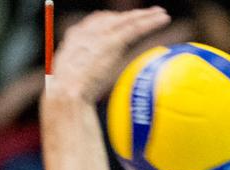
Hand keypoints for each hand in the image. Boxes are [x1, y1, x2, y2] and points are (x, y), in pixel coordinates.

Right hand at [48, 7, 173, 103]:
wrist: (67, 92)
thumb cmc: (67, 94)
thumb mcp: (73, 79)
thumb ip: (84, 74)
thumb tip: (90, 87)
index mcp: (75, 37)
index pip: (96, 21)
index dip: (112, 20)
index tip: (124, 22)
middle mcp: (88, 31)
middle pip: (113, 18)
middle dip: (130, 15)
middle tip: (147, 15)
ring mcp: (100, 35)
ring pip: (127, 19)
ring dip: (145, 15)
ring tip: (161, 14)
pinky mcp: (112, 42)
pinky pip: (135, 28)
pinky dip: (150, 22)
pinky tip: (162, 20)